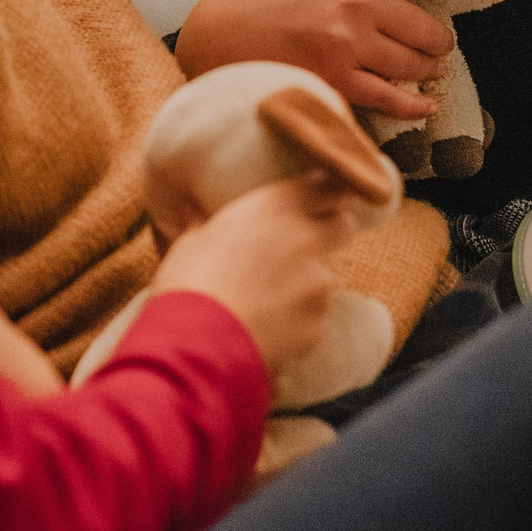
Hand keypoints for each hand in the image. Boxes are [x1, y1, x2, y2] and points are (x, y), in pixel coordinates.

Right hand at [149, 174, 353, 378]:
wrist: (199, 345)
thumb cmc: (189, 284)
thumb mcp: (191, 244)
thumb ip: (204, 224)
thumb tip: (193, 212)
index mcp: (277, 207)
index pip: (327, 185)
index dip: (322, 194)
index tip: (313, 200)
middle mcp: (306, 238)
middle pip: (341, 226)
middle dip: (328, 233)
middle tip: (299, 245)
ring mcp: (318, 283)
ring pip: (324, 275)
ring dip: (305, 282)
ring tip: (266, 299)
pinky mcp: (318, 323)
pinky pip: (314, 315)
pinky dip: (297, 319)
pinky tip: (268, 326)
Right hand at [173, 0, 523, 121]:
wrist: (217, 37)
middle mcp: (359, 5)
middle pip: (434, 31)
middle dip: (439, 41)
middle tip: (432, 45)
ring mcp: (349, 47)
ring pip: (419, 66)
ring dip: (427, 70)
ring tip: (421, 69)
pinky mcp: (337, 84)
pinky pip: (396, 100)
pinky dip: (414, 104)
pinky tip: (419, 102)